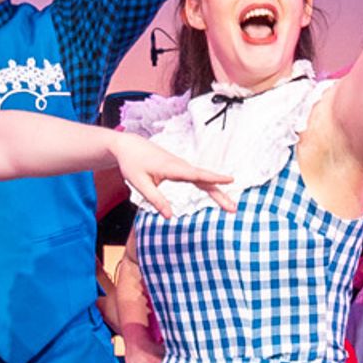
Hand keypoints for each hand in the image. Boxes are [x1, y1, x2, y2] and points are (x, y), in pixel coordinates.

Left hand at [109, 130, 239, 216]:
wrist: (129, 146)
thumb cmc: (132, 163)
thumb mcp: (139, 183)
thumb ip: (155, 199)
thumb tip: (169, 217)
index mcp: (171, 168)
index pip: (196, 175)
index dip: (214, 178)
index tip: (230, 180)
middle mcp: (180, 165)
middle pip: (205, 180)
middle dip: (220, 194)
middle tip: (234, 208)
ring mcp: (181, 167)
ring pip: (203, 180)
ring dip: (217, 192)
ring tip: (230, 206)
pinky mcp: (180, 169)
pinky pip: (198, 178)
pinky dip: (209, 186)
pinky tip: (217, 195)